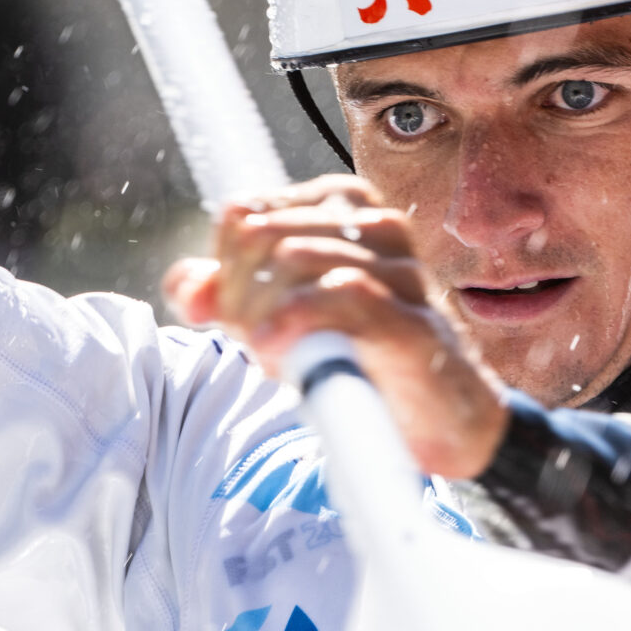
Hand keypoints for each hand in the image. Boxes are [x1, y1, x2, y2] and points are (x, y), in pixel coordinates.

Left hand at [163, 175, 508, 480]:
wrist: (440, 422)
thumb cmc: (365, 360)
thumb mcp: (284, 319)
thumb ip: (229, 295)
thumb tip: (190, 287)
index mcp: (345, 208)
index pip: (244, 214)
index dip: (225, 272)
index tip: (239, 318)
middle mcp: (378, 226)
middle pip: (262, 234)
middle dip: (240, 295)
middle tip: (256, 343)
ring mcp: (403, 272)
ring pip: (296, 258)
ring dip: (265, 316)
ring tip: (275, 358)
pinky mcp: (416, 323)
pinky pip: (344, 295)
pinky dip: (297, 321)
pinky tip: (279, 349)